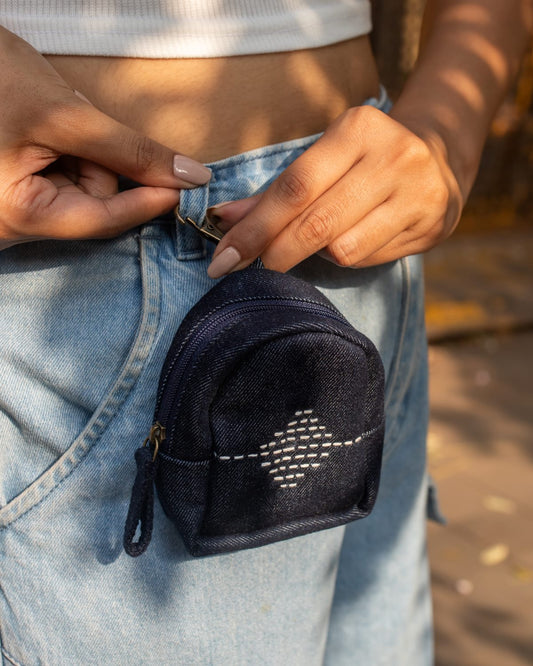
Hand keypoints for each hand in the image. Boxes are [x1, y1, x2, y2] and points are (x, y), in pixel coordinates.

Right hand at [0, 27, 210, 249]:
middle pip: (92, 203)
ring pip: (82, 188)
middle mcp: (13, 223)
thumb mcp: (66, 115)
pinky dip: (69, 151)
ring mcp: (14, 209)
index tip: (186, 184)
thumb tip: (190, 177)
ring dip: (81, 151)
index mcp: (17, 215)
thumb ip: (130, 151)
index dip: (147, 200)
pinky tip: (43, 128)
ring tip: (44, 119)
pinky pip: (64, 178)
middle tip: (67, 123)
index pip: (102, 220)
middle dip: (97, 161)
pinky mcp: (18, 193)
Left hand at [206, 104, 462, 276]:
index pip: (295, 187)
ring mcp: (419, 192)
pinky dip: (346, 259)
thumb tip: (224, 220)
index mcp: (358, 129)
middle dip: (274, 252)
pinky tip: (350, 242)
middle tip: (246, 271)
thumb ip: (274, 193)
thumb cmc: (362, 161)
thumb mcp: (322, 161)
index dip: (255, 227)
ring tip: (316, 243)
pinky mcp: (433, 225)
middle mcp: (394, 156)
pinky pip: (369, 259)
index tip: (224, 258)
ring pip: (344, 249)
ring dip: (316, 255)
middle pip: (318, 222)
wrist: (440, 159)